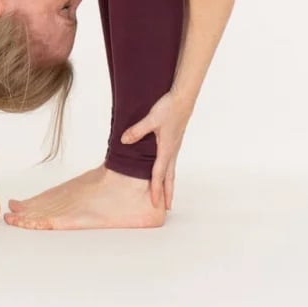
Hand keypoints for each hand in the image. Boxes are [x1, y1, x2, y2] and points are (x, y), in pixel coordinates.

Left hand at [120, 87, 194, 209]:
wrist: (183, 98)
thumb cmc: (169, 108)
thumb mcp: (151, 119)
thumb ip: (137, 130)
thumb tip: (124, 141)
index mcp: (167, 149)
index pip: (159, 174)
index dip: (157, 190)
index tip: (155, 204)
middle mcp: (172, 151)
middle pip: (170, 177)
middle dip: (168, 193)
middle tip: (167, 208)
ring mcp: (175, 146)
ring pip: (172, 170)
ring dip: (170, 183)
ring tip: (168, 193)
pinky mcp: (175, 140)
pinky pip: (172, 161)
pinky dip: (169, 171)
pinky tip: (166, 170)